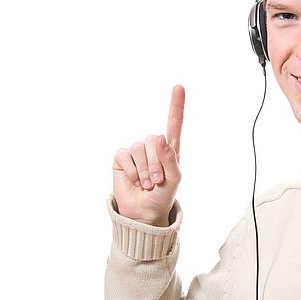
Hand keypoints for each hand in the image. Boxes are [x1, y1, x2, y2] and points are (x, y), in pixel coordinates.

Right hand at [111, 85, 184, 225]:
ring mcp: (136, 152)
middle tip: (157, 181)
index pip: (174, 124)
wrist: (144, 211)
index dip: (176, 105)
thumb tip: (159, 138)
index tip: (179, 87)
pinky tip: (135, 181)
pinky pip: (125, 156)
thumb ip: (170, 158)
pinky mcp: (121, 159)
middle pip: (154, 140)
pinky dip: (132, 171)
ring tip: (147, 183)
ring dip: (146, 170)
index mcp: (170, 149)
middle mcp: (153, 147)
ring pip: (140, 148)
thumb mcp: (174, 179)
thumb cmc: (162, 195)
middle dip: (157, 164)